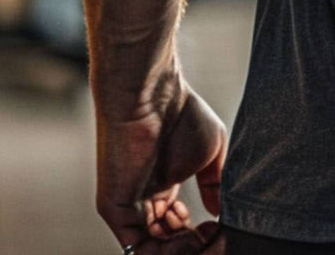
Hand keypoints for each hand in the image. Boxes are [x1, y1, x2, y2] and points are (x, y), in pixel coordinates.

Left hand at [94, 72, 227, 252]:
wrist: (153, 95)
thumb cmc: (182, 114)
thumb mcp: (210, 154)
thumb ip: (215, 186)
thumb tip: (219, 214)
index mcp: (164, 188)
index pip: (178, 229)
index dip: (200, 236)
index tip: (219, 227)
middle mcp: (145, 202)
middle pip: (166, 244)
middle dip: (193, 246)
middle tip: (211, 233)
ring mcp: (129, 208)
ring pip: (152, 249)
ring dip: (180, 248)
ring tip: (199, 231)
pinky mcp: (116, 209)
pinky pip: (136, 246)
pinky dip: (163, 249)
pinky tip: (185, 231)